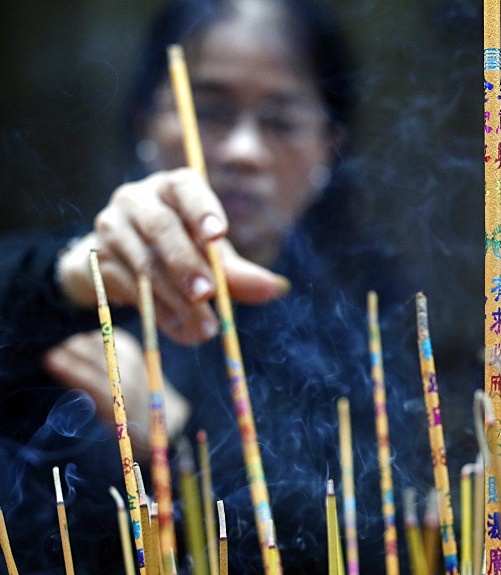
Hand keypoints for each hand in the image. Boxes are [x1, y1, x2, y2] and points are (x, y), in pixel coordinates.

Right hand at [43, 329, 190, 463]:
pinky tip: (88, 343)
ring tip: (69, 349)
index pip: (93, 381)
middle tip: (54, 354)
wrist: (158, 414)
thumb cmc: (122, 418)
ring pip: (108, 345)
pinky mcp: (140, 353)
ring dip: (85, 344)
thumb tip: (57, 364)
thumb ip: (86, 390)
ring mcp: (139, 365)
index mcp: (122, 404)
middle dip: (75, 352)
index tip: (50, 360)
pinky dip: (100, 338)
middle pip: (100, 358)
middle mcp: (133, 381)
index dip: (71, 368)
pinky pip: (117, 337)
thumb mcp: (103, 413)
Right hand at [56, 168, 288, 344]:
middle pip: (161, 228)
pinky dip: (161, 315)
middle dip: (187, 263)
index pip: (187, 188)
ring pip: (145, 264)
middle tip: (208, 294)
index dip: (202, 209)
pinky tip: (185, 334)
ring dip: (177, 300)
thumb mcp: (211, 256)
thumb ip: (240, 272)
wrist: (118, 263)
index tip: (218, 235)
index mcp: (172, 188)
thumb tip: (277, 288)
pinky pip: (131, 290)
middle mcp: (137, 199)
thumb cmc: (178, 249)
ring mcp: (112, 228)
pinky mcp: (97, 261)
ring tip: (206, 329)